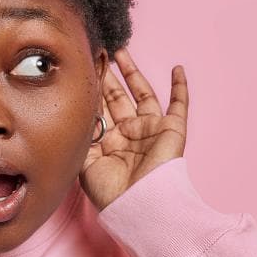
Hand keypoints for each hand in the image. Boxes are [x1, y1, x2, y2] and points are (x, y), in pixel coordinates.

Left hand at [80, 47, 188, 211]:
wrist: (139, 205)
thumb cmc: (111, 191)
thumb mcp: (85, 161)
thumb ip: (81, 135)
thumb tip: (76, 108)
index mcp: (108, 143)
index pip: (98, 108)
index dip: (91, 89)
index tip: (81, 67)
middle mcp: (129, 133)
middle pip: (116, 97)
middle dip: (107, 75)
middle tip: (96, 53)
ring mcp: (151, 130)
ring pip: (142, 93)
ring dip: (132, 72)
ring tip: (120, 51)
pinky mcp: (172, 130)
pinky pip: (179, 105)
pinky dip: (181, 87)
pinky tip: (177, 68)